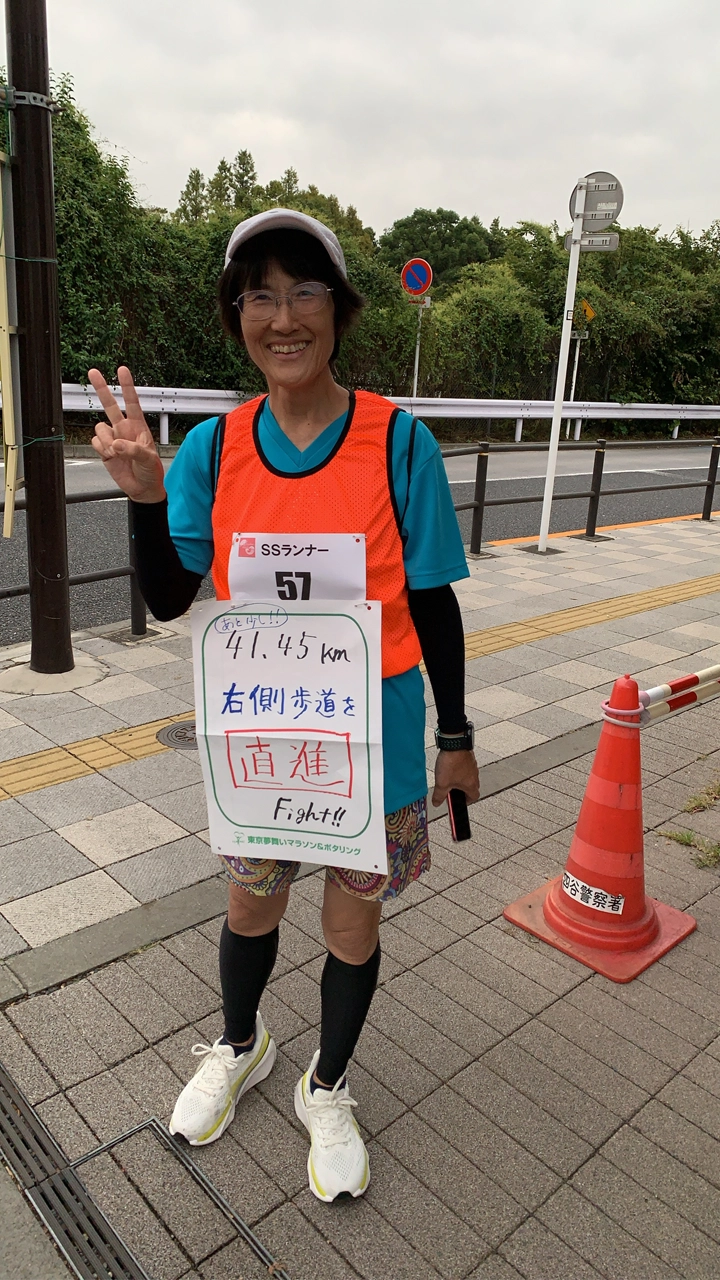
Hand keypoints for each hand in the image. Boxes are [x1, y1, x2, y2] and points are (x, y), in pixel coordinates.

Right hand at [88, 365, 165, 501]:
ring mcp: (113, 438)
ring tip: (116, 453)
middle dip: (102, 388)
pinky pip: (95, 442)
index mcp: (138, 426)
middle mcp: (124, 429)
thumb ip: (132, 450)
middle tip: (93, 372)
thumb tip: (115, 444)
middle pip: (110, 404)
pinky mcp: (104, 449)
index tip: (122, 370)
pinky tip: (110, 456)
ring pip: (100, 428)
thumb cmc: (151, 471)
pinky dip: (101, 449)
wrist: (142, 488)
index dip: (127, 386)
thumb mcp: (148, 459)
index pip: (132, 402)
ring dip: (106, 441)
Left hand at [432, 749, 479, 807]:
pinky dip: (459, 769)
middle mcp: (474, 775)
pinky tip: (450, 767)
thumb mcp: (442, 784)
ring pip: (468, 776)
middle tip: (451, 790)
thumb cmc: (452, 762)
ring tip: (448, 777)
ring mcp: (472, 765)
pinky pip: (465, 766)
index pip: (474, 797)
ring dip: (459, 779)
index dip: (466, 801)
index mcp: (471, 785)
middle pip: (471, 787)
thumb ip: (439, 795)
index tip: (458, 801)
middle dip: (461, 790)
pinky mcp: (468, 757)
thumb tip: (437, 803)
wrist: (454, 743)